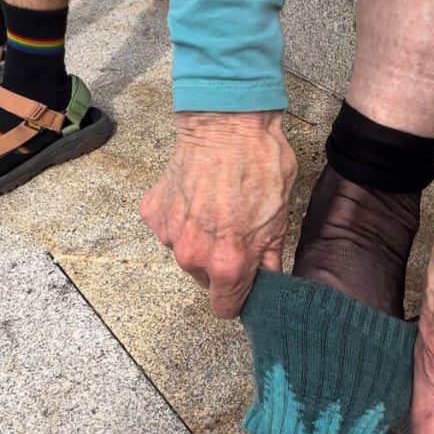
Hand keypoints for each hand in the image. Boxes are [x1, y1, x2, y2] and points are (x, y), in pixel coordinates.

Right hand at [140, 111, 296, 317]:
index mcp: (228, 265)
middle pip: (204, 279)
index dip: (237, 298)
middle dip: (219, 265)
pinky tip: (196, 197)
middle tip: (234, 233)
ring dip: (198, 241)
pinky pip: (168, 229)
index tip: (243, 284)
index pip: (224, 308)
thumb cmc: (260, 168)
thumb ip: (270, 260)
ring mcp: (169, 234)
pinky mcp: (153, 213)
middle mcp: (193, 256)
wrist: (228, 124)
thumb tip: (269, 281)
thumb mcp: (280, 220)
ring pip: (185, 254)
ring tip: (215, 210)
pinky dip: (180, 218)